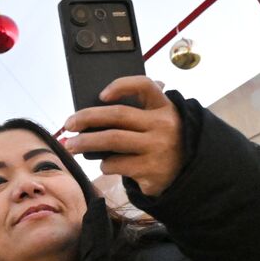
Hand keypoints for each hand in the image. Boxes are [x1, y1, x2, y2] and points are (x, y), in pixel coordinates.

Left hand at [62, 76, 182, 196]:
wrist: (191, 174)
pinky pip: (117, 164)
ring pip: (111, 140)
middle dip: (87, 117)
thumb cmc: (166, 141)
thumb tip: (102, 101)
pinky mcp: (150, 170)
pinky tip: (104, 164)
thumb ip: (142, 109)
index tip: (101, 94)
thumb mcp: (162, 121)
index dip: (121, 85)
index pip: (144, 86)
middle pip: (117, 115)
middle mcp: (162, 125)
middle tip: (68, 124)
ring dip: (85, 142)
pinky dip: (105, 164)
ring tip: (71, 145)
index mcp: (165, 107)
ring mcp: (157, 148)